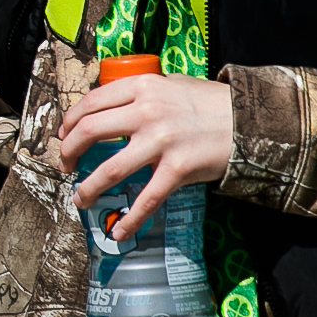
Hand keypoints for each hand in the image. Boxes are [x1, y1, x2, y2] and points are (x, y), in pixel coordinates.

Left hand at [60, 71, 233, 240]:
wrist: (253, 122)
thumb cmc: (210, 103)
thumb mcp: (171, 85)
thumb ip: (140, 94)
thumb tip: (107, 110)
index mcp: (142, 87)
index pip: (90, 103)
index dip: (70, 122)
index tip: (63, 137)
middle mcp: (147, 111)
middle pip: (90, 132)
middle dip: (69, 153)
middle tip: (66, 166)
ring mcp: (162, 141)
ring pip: (110, 168)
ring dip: (89, 187)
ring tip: (80, 198)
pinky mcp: (178, 168)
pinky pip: (146, 198)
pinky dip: (130, 218)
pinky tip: (118, 231)